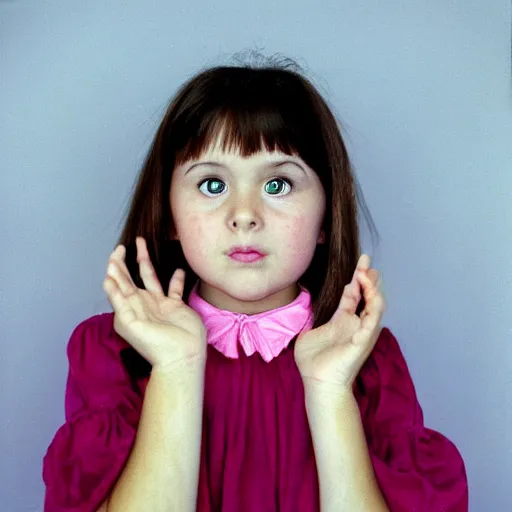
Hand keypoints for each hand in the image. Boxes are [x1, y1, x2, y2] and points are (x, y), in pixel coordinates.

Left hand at [103, 236, 206, 371]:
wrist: (180, 356)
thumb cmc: (154, 343)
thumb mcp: (129, 322)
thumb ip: (118, 299)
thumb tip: (107, 278)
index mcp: (127, 307)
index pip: (117, 282)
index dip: (115, 266)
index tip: (117, 251)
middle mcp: (141, 303)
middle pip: (130, 277)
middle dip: (125, 261)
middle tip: (123, 245)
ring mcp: (159, 303)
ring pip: (150, 277)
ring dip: (145, 261)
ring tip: (142, 244)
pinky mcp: (176, 306)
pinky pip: (174, 288)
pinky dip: (176, 278)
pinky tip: (178, 269)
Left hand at [294, 254, 385, 394]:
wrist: (318, 382)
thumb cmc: (313, 362)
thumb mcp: (309, 333)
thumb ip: (312, 320)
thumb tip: (308, 309)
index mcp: (342, 321)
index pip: (353, 296)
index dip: (355, 280)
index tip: (359, 264)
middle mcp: (355, 324)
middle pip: (366, 296)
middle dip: (368, 278)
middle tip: (367, 260)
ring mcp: (361, 332)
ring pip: (374, 305)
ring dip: (372, 288)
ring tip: (367, 272)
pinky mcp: (363, 340)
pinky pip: (372, 319)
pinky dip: (373, 304)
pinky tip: (370, 291)